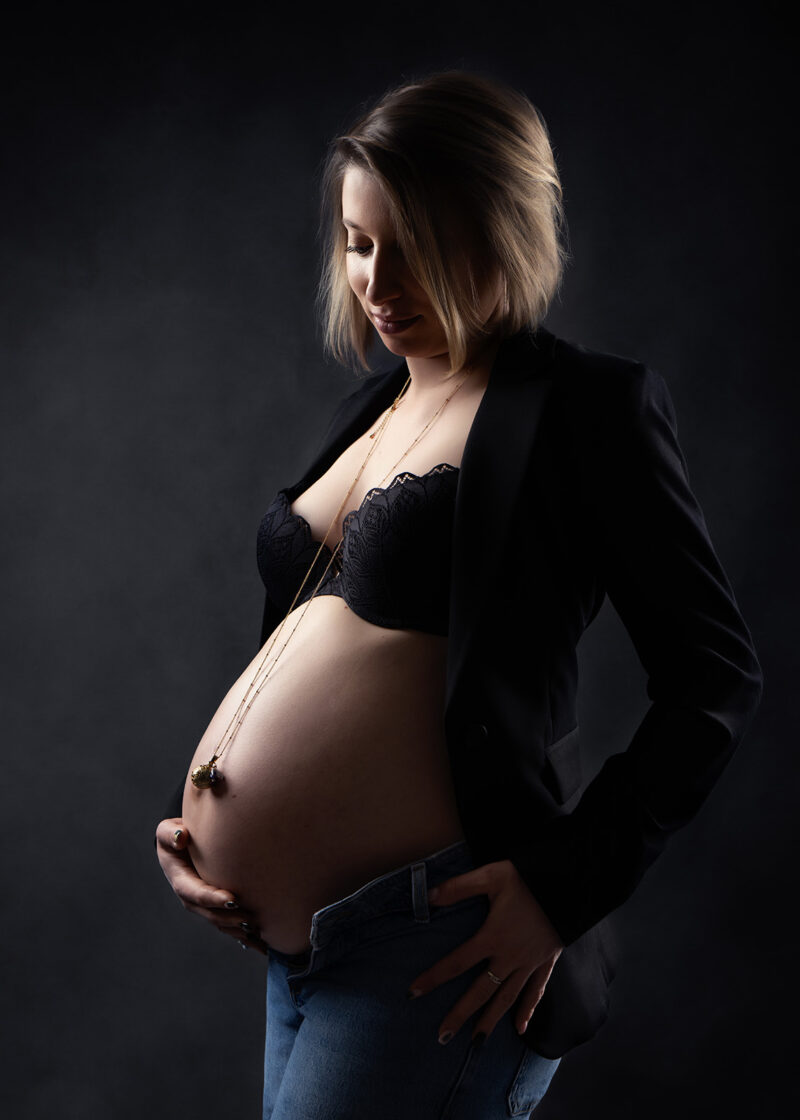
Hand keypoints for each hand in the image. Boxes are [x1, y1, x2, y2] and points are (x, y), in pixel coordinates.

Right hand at [154, 818, 267, 953]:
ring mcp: (203, 906)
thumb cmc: (175, 838)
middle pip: (210, 913)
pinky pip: (228, 926)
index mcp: (181, 881)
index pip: (196, 893)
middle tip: (250, 918)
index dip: (212, 898)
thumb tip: (182, 836)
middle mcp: (191, 899)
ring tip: (257, 930)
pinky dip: (244, 937)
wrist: (180, 846)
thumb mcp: (166, 832)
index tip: (232, 898)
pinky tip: (261, 943)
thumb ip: (171, 834)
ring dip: (237, 929)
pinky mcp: (215, 909)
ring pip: (221, 923)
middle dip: (230, 918)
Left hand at [406, 859, 562, 1044]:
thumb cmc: (528, 878)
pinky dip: (528, 1010)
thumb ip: (460, 887)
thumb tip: (428, 896)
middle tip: (442, 1037)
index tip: (413, 993)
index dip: (434, 977)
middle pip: (480, 991)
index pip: (457, 962)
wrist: (569, 885)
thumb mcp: (491, 876)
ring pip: (506, 998)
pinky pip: (536, 992)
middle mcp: (509, 957)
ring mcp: (529, 963)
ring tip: (475, 1042)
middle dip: (460, 1014)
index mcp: (492, 936)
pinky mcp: (545, 962)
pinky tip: (520, 1028)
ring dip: (490, 1020)